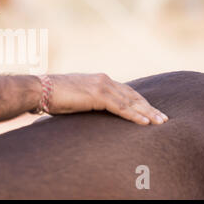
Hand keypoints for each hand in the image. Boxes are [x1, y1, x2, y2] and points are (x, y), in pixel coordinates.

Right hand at [48, 73, 168, 124]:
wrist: (41, 89)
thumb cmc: (54, 95)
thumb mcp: (76, 97)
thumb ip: (89, 101)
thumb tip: (92, 111)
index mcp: (99, 79)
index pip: (125, 91)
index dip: (139, 102)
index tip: (150, 111)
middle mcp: (104, 80)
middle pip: (132, 95)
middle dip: (149, 107)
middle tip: (163, 118)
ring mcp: (101, 86)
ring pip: (130, 101)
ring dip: (147, 113)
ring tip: (160, 122)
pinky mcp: (98, 95)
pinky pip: (121, 107)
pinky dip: (135, 116)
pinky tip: (145, 123)